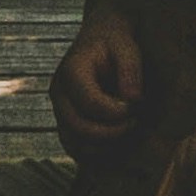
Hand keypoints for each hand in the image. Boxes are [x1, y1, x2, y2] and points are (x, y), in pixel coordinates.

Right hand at [53, 12, 144, 149]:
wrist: (100, 41)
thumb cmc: (115, 43)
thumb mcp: (127, 47)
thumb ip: (130, 71)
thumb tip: (133, 101)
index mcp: (71, 72)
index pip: (91, 103)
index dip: (117, 112)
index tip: (137, 106)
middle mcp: (59, 94)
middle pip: (80, 128)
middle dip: (113, 132)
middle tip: (136, 123)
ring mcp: (59, 112)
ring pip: (75, 144)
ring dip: (105, 147)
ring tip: (127, 133)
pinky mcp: (65, 124)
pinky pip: (75, 150)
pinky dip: (96, 154)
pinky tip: (118, 144)